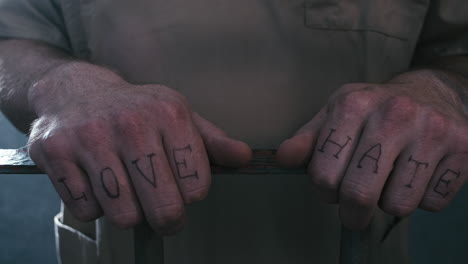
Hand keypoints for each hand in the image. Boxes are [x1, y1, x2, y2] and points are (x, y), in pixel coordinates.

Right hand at [28, 63, 251, 233]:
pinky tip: (96, 183)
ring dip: (128, 213)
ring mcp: (90, 138)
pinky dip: (95, 207)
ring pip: (124, 215)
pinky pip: (86, 211)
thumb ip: (212, 142)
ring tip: (127, 191)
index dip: (192, 195)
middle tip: (162, 211)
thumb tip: (245, 158)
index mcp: (168, 113)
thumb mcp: (179, 116)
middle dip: (167, 219)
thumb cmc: (136, 110)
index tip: (183, 190)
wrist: (74, 91)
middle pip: (164, 207)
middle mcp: (130, 123)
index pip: (197, 185)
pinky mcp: (55, 154)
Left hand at [277, 70, 467, 229]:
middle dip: (352, 213)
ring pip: (398, 205)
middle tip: (354, 209)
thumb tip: (283, 159)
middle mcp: (394, 114)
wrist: (432, 91)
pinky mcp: (464, 149)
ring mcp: (432, 131)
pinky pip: (433, 203)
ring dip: (389, 203)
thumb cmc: (375, 108)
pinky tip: (418, 175)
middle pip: (358, 194)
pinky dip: (422, 199)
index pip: (324, 174)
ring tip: (390, 180)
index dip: (323, 192)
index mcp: (353, 105)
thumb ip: (308, 139)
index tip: (331, 190)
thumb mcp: (335, 114)